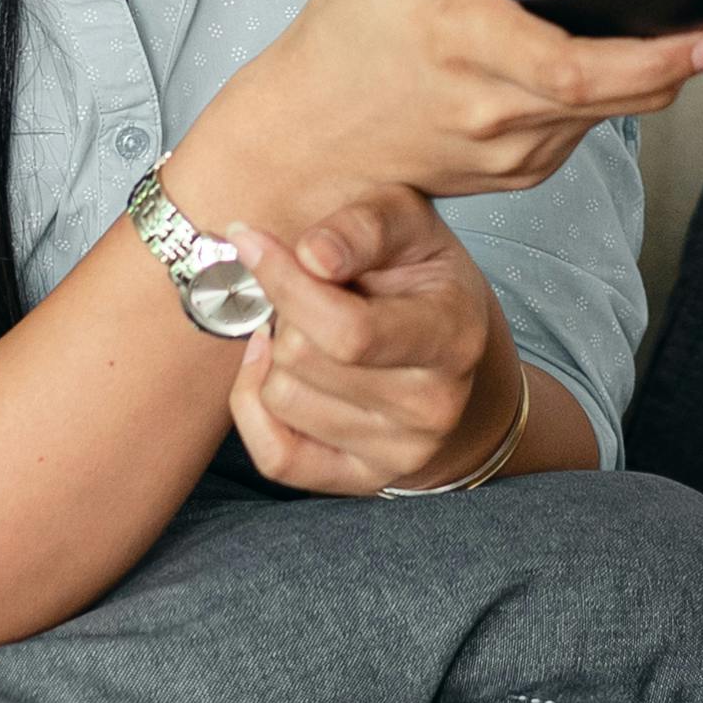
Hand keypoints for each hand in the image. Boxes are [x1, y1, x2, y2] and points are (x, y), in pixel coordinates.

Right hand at [174, 0, 702, 239]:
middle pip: (613, 98)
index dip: (660, 55)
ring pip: (601, 118)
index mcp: (466, 45)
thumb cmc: (347, 31)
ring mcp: (500, 155)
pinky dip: (596, 104)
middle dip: (675, 68)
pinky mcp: (505, 177)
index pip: (587, 65)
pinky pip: (573, 136)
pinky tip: (596, 70)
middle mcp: (490, 112)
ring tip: (666, 42)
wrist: (300, 137)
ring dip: (640, 84)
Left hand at [228, 187, 518, 495]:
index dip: (285, 283)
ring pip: (280, 397)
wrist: (451, 351)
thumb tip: (312, 255)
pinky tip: (271, 369)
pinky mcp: (362, 480)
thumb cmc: (421, 274)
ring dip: (276, 355)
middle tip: (309, 292)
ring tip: (309, 330)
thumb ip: (365, 226)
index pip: (348, 331)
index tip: (249, 240)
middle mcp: (434, 405)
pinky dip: (254, 406)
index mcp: (452, 336)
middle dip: (286, 312)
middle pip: (302, 359)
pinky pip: (275, 456)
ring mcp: (401, 451)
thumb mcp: (408, 223)